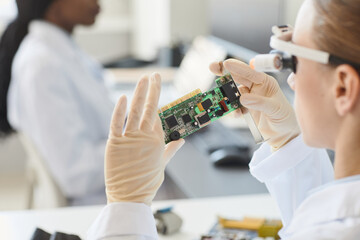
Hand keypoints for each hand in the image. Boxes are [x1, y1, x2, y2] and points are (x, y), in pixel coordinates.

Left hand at [105, 73, 184, 205]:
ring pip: (135, 111)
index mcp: (158, 141)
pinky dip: (119, 110)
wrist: (129, 197)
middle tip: (154, 75)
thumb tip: (182, 140)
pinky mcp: (114, 143)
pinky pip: (116, 123)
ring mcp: (129, 139)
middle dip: (153, 89)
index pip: (160, 114)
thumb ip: (171, 149)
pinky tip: (122, 97)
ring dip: (139, 93)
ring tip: (143, 79)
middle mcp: (145, 137)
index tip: (159, 84)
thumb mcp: (162, 165)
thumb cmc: (147, 183)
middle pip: (150, 108)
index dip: (160, 97)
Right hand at [209, 59, 299, 150]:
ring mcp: (248, 98)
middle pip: (238, 77)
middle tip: (213, 67)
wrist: (282, 134)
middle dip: (225, 73)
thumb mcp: (276, 109)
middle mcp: (255, 88)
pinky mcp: (244, 108)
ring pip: (233, 92)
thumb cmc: (284, 117)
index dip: (238, 67)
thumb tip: (244, 98)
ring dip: (227, 94)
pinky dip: (232, 110)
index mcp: (265, 82)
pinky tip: (237, 114)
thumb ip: (260, 103)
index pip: (250, 72)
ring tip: (221, 97)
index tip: (226, 63)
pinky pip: (234, 106)